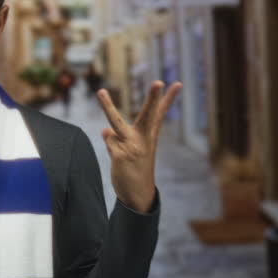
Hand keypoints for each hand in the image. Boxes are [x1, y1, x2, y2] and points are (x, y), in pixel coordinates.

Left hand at [96, 81, 181, 211]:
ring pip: (115, 122)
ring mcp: (132, 146)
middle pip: (147, 115)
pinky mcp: (120, 155)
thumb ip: (117, 138)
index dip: (168, 99)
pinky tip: (117, 156)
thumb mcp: (132, 152)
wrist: (137, 195)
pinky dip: (109, 145)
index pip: (159, 114)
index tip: (177, 83)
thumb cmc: (135, 170)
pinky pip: (108, 141)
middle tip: (158, 82)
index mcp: (149, 137)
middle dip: (153, 99)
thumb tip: (105, 131)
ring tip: (100, 91)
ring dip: (107, 106)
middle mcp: (142, 139)